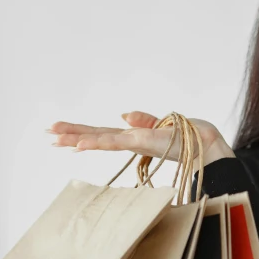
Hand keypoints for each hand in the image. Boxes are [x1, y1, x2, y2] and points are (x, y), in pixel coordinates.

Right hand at [47, 111, 235, 166]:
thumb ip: (144, 120)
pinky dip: (99, 141)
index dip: (83, 134)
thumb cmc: (192, 136)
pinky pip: (118, 141)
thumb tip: (123, 114)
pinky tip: (82, 143)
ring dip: (80, 139)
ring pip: (104, 139)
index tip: (61, 135)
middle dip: (73, 135)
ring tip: (56, 139)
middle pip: (98, 136)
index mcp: (137, 137)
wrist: (211, 143)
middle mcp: (134, 140)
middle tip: (48, 134)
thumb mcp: (165, 124)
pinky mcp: (147, 142)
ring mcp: (139, 142)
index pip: (105, 134)